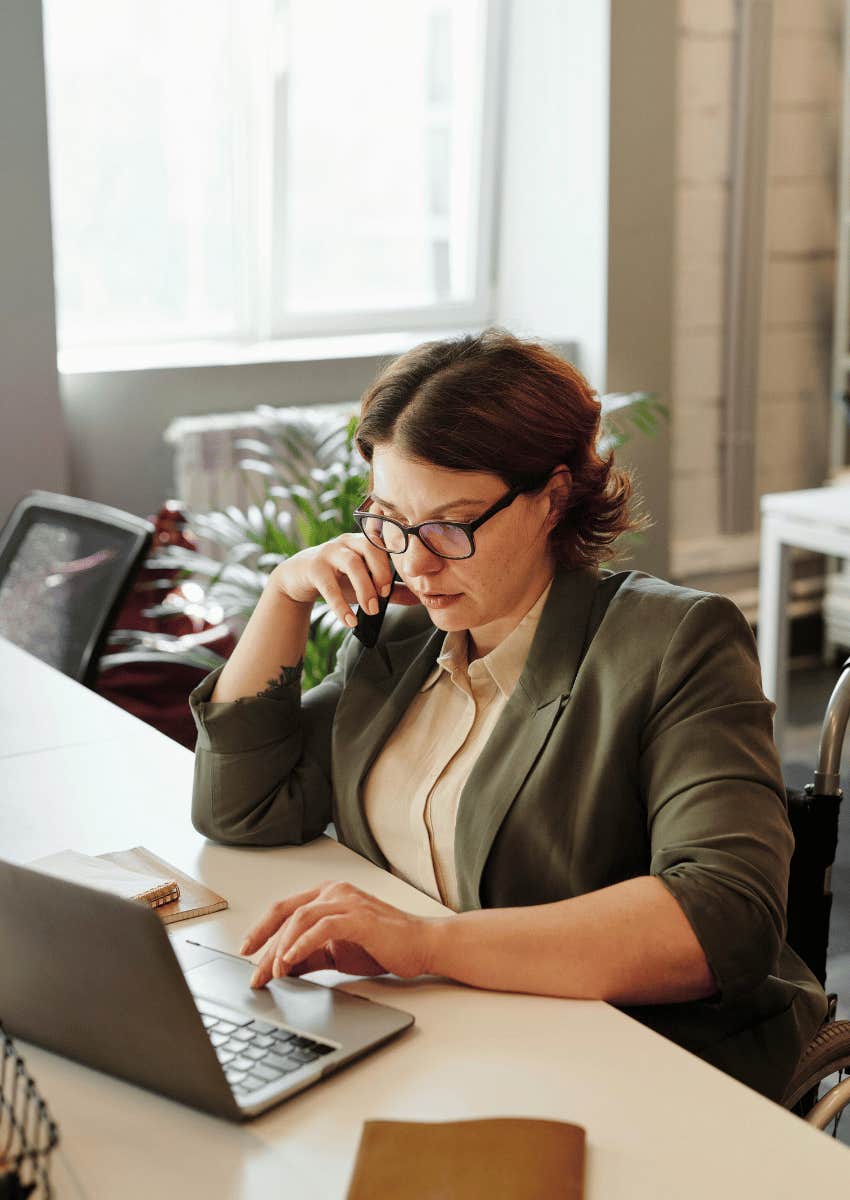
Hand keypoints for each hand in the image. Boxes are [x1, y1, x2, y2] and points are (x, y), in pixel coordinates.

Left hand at [241, 880, 438, 987]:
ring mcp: (348, 901)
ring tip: (273, 973)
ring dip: (282, 947)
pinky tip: (290, 961)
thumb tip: (280, 969)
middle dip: (265, 943)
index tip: (246, 953)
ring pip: (300, 917)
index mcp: (328, 894)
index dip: (262, 930)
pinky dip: (302, 944)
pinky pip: (322, 927)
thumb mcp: (337, 953)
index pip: (285, 908)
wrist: (422, 946)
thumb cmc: (383, 946)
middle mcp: (335, 891)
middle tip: (254, 973)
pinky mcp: (359, 917)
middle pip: (287, 911)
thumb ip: (310, 956)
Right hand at [273, 534, 418, 627]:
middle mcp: (348, 541)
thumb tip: (420, 598)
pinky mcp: (314, 567)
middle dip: (380, 574)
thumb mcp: (365, 581)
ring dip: (364, 589)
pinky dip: (341, 606)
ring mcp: (330, 552)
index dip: (391, 564)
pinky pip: (329, 586)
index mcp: (364, 541)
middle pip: (370, 548)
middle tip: (383, 599)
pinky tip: (349, 621)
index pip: (384, 544)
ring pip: (352, 563)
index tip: (391, 588)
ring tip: (370, 610)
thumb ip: (391, 589)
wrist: (299, 577)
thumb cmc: (338, 577)